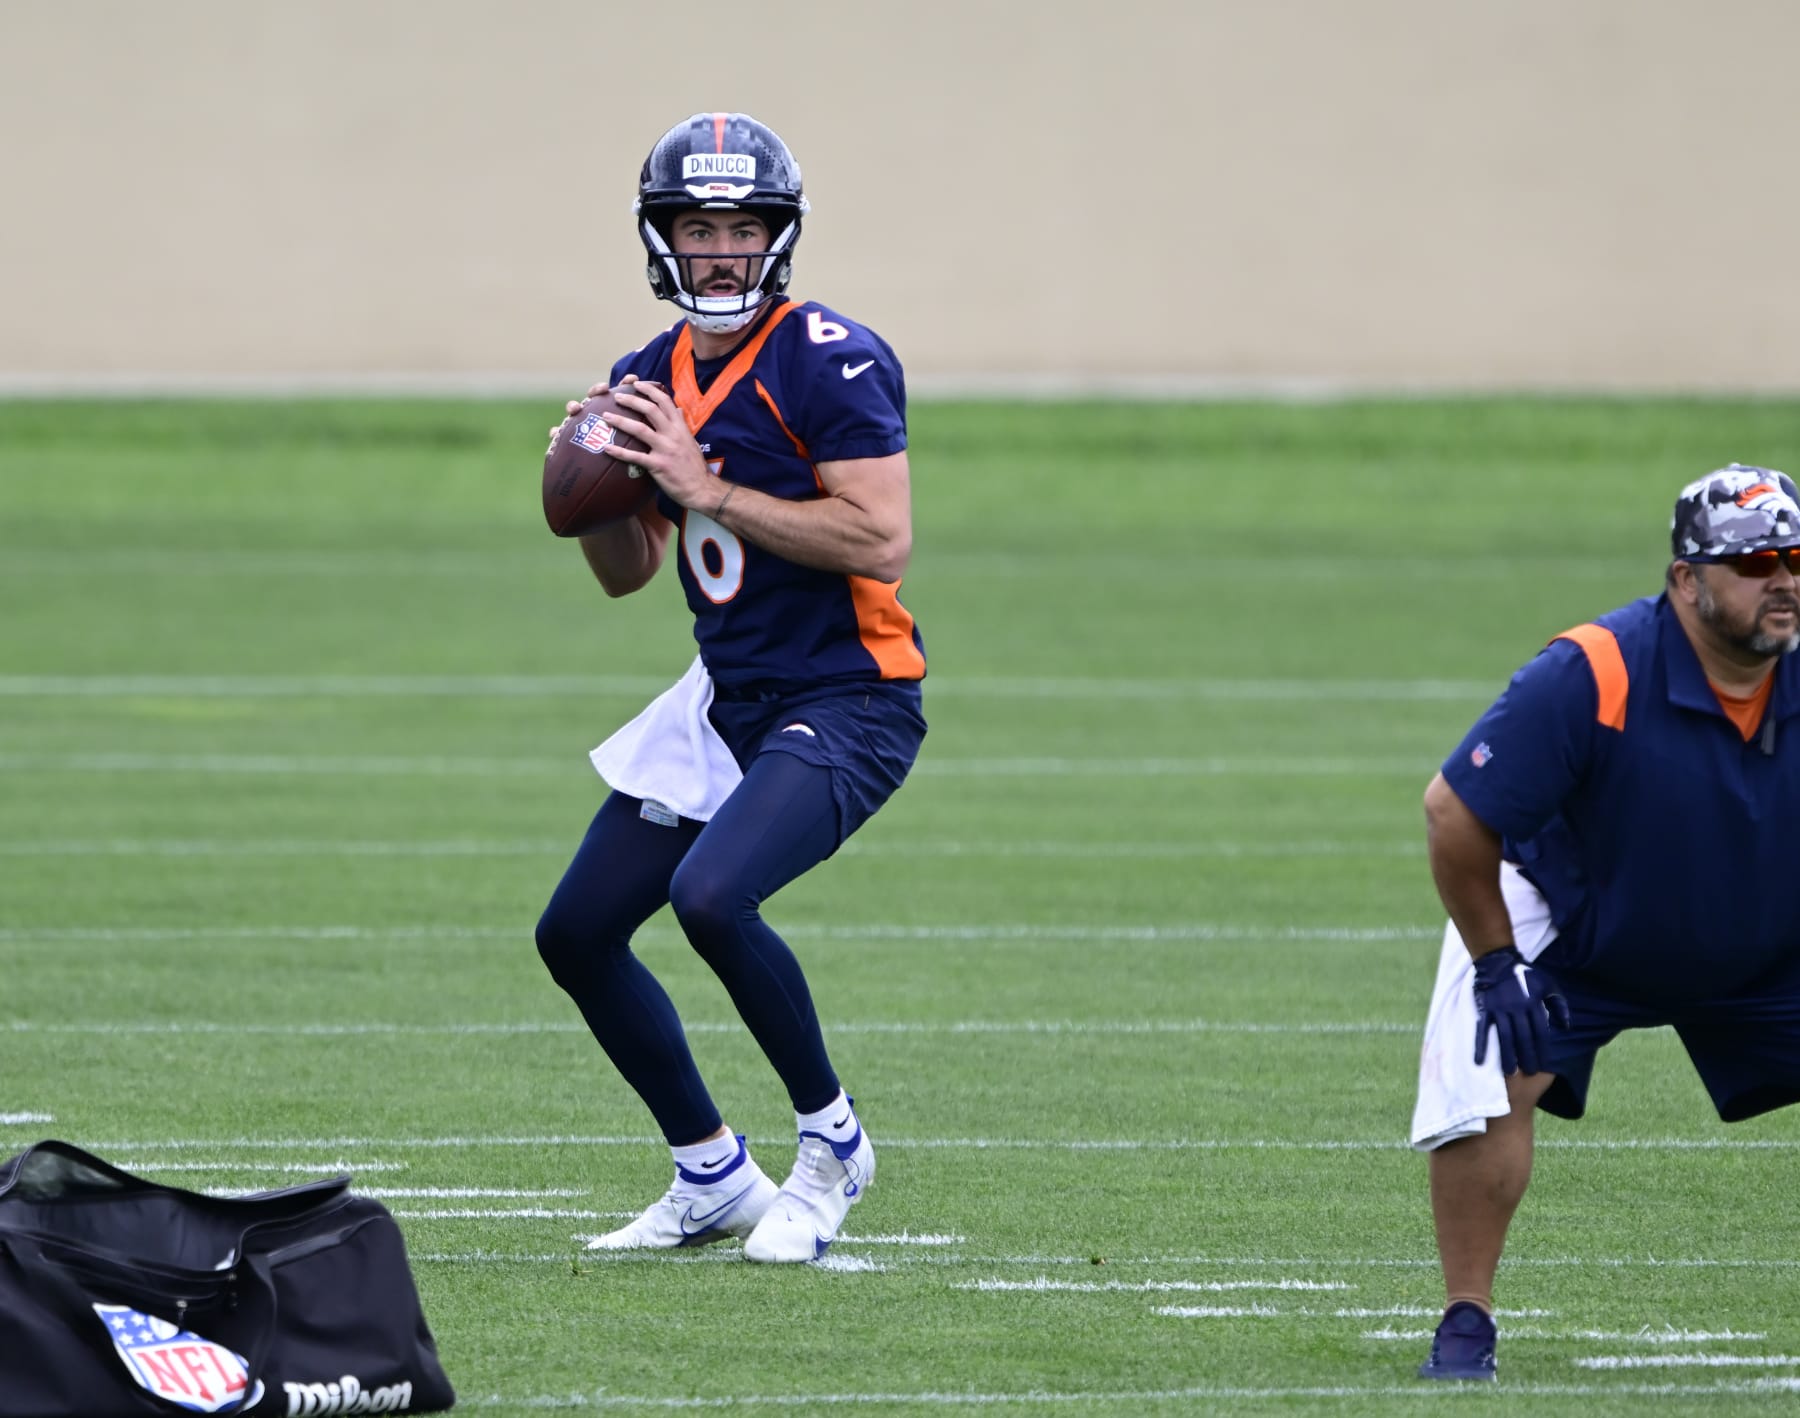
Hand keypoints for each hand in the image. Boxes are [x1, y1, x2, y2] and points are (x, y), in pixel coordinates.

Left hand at [603, 380, 719, 511]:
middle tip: (617, 396)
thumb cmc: (694, 467)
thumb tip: (677, 409)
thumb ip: (681, 424)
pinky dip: (619, 452)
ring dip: (621, 421)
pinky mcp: (658, 466)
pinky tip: (606, 448)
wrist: (702, 489)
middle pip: (650, 410)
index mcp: (680, 428)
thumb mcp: (691, 441)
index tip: (637, 383)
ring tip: (605, 416)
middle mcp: (673, 435)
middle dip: (632, 400)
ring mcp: (665, 450)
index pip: (665, 402)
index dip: (650, 390)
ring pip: (640, 430)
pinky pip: (635, 457)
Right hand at [1471, 946, 1569, 1075]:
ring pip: (1505, 1037)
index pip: (1540, 1033)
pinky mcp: (1485, 1009)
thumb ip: (1559, 1005)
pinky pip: (1482, 1030)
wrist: (1498, 960)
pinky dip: (1480, 1046)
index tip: (1543, 1066)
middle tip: (1529, 1072)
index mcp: (1533, 1004)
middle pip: (1523, 1038)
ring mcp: (1499, 1009)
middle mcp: (1517, 1008)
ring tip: (1509, 1072)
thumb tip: (1567, 1027)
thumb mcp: (1549, 985)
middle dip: (1527, 1057)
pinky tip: (1479, 1061)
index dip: (1542, 1050)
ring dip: (1507, 1055)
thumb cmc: (1526, 973)